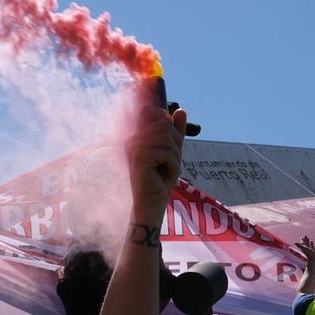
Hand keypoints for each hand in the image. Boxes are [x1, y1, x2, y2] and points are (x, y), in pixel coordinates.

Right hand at [126, 105, 186, 223]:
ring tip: (166, 168)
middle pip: (165, 124)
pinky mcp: (139, 157)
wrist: (152, 203)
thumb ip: (176, 131)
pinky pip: (165, 152)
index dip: (171, 128)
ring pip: (166, 137)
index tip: (169, 148)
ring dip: (174, 156)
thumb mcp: (172, 151)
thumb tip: (181, 110)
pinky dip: (171, 164)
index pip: (157, 113)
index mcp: (138, 135)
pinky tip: (163, 174)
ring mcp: (134, 147)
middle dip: (175, 144)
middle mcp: (133, 138)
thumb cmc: (160, 180)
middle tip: (169, 162)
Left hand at [294, 235, 314, 265]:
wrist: (314, 260)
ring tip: (308, 238)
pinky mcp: (313, 251)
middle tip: (305, 235)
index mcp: (304, 248)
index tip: (301, 237)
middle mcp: (306, 249)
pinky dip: (311, 243)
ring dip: (308, 241)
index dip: (302, 240)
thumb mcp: (304, 249)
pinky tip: (311, 241)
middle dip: (305, 239)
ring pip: (308, 244)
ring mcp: (310, 250)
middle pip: (305, 243)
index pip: (302, 243)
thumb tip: (294, 242)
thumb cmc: (309, 254)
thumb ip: (299, 245)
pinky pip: (312, 246)